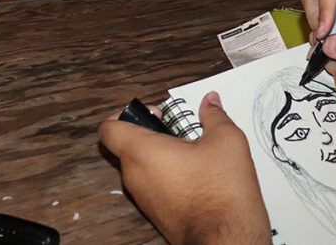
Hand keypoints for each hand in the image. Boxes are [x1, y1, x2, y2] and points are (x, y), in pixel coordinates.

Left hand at [98, 92, 270, 244]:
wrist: (226, 238)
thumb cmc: (221, 194)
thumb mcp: (226, 140)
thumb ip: (214, 115)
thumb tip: (210, 103)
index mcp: (141, 152)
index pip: (109, 128)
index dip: (124, 114)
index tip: (152, 113)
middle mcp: (135, 176)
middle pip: (127, 145)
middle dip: (152, 133)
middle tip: (179, 128)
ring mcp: (144, 197)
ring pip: (142, 167)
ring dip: (161, 154)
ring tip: (193, 150)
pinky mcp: (156, 213)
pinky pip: (153, 185)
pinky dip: (168, 174)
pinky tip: (197, 172)